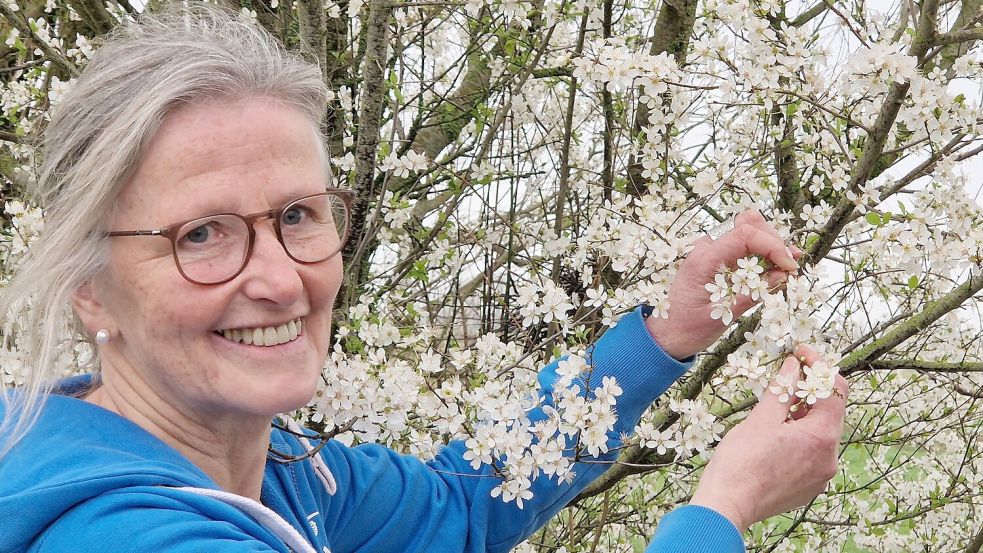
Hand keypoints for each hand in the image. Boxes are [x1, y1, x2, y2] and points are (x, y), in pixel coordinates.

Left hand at [645, 210, 799, 359]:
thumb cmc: (688, 328)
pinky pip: (742, 244)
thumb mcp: (722, 316)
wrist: (667, 335)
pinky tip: (774, 266)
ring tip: (786, 266)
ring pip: (747, 229)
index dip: (773, 245)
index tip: (789, 266)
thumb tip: (781, 276)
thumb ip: (751, 295)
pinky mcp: (716, 257)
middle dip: (774, 242)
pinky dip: (762, 251)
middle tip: (791, 267)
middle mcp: (706, 248)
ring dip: (770, 244)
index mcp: (703, 260)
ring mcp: (710, 250)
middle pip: (748, 224)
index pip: (744, 234)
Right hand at [688, 345, 848, 532]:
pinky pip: (814, 453)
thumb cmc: (740, 462)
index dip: (819, 367)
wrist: (728, 505)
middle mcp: (829, 458)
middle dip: (813, 389)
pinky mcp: (810, 486)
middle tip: (790, 373)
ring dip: (806, 413)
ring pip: (822, 433)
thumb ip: (782, 389)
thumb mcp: (761, 418)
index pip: (834, 391)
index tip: (801, 353)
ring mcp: (821, 475)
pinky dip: (802, 436)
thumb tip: (794, 365)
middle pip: (831, 412)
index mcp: (820, 438)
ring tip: (779, 404)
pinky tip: (779, 432)